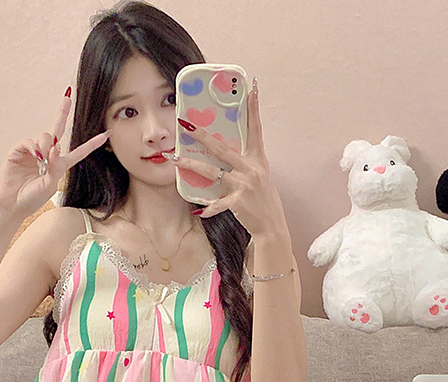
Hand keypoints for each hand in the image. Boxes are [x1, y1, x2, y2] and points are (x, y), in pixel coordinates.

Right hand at [0, 88, 109, 218]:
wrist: (11, 204)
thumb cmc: (31, 198)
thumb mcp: (49, 186)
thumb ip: (55, 167)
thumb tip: (55, 147)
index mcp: (59, 166)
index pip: (78, 152)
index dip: (91, 144)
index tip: (106, 134)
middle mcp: (47, 156)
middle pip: (57, 131)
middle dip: (62, 113)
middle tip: (67, 96)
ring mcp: (33, 152)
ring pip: (45, 137)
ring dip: (46, 145)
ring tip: (41, 160)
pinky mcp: (19, 151)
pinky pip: (30, 141)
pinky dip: (34, 147)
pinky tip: (36, 156)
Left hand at [167, 79, 287, 238]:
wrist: (272, 226)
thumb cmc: (264, 201)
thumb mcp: (260, 177)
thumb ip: (246, 163)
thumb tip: (228, 154)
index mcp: (258, 160)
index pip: (255, 129)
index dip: (253, 108)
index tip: (251, 88)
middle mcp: (251, 169)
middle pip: (222, 148)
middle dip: (202, 136)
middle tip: (186, 124)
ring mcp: (243, 185)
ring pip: (212, 172)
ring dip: (191, 166)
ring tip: (175, 160)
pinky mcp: (237, 202)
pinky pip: (218, 204)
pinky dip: (209, 208)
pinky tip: (199, 211)